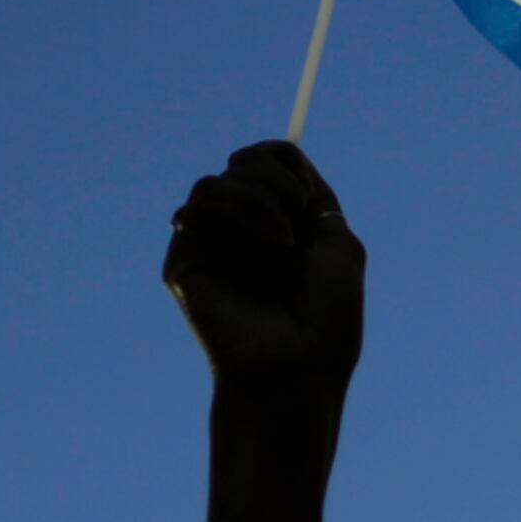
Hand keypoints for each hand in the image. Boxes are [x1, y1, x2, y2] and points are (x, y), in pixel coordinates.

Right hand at [164, 143, 364, 404]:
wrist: (298, 367)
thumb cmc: (326, 318)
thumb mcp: (335, 243)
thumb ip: (311, 195)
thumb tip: (281, 154)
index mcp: (274, 226)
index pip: (265, 162)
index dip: (283, 162)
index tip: (307, 195)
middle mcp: (240, 233)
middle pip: (244, 162)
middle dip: (280, 183)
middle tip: (298, 225)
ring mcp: (210, 245)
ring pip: (221, 180)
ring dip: (263, 199)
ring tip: (283, 243)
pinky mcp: (185, 259)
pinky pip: (201, 203)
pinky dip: (244, 211)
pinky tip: (269, 246)